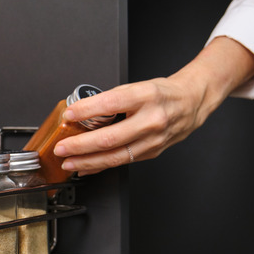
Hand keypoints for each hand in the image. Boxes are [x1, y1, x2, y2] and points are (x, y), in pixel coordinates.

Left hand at [53, 36, 253, 175]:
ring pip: (116, 156)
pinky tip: (85, 167)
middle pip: (110, 137)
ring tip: (68, 162)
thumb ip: (111, 100)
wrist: (192, 102)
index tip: (68, 114)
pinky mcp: (152, 152)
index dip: (87, 110)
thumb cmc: (162, 93)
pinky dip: (100, 166)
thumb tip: (80, 114)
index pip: (111, 103)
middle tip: (61, 148)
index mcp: (146, 96)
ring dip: (88, 162)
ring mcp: (153, 139)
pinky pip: (122, 161)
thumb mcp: (137, 87)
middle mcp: (151, 119)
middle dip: (81, 146)